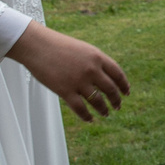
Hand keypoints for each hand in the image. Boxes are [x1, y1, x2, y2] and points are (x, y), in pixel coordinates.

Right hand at [6, 25, 131, 120]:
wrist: (37, 46)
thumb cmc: (58, 46)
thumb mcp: (82, 50)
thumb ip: (94, 62)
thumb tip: (105, 77)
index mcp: (97, 57)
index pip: (117, 74)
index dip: (124, 85)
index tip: (126, 93)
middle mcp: (91, 69)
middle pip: (111, 89)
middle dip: (116, 100)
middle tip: (118, 107)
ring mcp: (79, 81)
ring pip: (98, 101)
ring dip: (104, 109)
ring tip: (105, 114)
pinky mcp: (65, 91)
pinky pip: (81, 109)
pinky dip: (87, 116)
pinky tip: (89, 119)